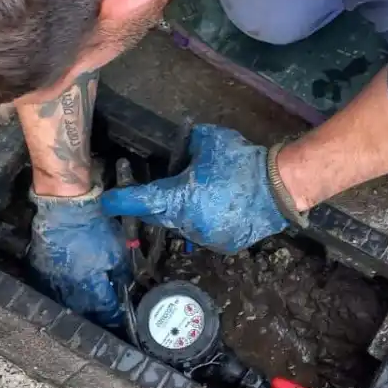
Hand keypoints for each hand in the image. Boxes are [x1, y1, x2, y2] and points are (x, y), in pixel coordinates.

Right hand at [29, 187, 128, 327]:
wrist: (66, 210)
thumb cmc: (94, 230)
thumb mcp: (117, 251)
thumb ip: (121, 273)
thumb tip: (122, 285)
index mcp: (91, 288)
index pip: (106, 310)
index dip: (115, 314)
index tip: (120, 315)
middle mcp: (70, 291)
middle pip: (85, 312)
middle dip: (97, 314)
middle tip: (105, 312)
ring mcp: (52, 282)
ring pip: (67, 304)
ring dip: (79, 306)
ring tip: (88, 305)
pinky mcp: (40, 272)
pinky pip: (51, 290)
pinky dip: (62, 293)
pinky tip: (69, 290)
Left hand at [101, 125, 288, 253]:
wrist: (280, 187)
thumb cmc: (241, 162)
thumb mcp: (209, 140)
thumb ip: (188, 144)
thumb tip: (181, 148)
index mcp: (178, 197)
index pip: (139, 201)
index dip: (120, 201)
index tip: (107, 202)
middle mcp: (186, 223)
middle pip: (159, 216)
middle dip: (156, 205)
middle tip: (159, 192)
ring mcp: (205, 239)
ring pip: (183, 226)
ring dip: (185, 213)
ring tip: (203, 196)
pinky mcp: (222, 246)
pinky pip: (205, 234)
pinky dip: (206, 222)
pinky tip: (219, 208)